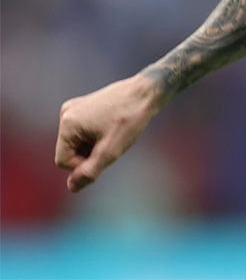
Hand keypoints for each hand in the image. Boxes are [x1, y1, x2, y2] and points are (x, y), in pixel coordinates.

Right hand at [55, 75, 161, 192]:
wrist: (147, 92)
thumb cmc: (131, 119)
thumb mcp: (110, 150)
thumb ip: (90, 171)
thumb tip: (71, 187)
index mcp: (67, 123)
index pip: (64, 161)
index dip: (85, 164)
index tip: (107, 152)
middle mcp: (66, 113)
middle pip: (70, 151)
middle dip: (90, 153)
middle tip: (113, 141)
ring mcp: (75, 108)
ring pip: (78, 142)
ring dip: (94, 145)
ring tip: (115, 133)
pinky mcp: (84, 106)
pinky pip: (84, 132)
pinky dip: (97, 136)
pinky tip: (113, 127)